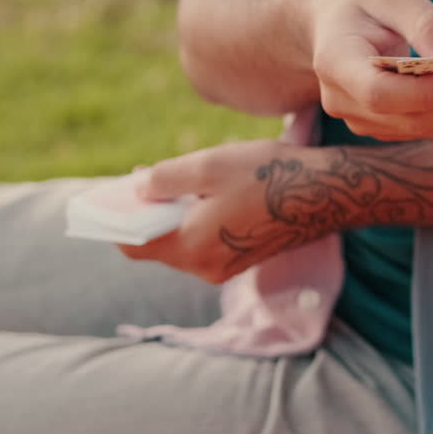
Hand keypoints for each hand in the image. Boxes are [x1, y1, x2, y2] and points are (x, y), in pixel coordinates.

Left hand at [119, 140, 335, 283]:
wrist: (327, 194)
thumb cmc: (268, 175)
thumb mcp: (207, 165)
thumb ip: (162, 179)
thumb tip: (137, 189)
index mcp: (190, 247)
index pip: (132, 245)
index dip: (114, 221)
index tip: (106, 198)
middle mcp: (205, 268)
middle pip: (157, 245)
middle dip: (146, 214)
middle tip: (144, 178)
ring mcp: (226, 268)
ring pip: (182, 244)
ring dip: (173, 216)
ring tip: (178, 181)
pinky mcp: (243, 261)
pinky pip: (205, 244)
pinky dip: (196, 222)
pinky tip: (206, 194)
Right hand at [306, 0, 432, 140]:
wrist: (331, 24)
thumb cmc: (360, 2)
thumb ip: (423, 24)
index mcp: (336, 63)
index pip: (381, 93)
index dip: (426, 94)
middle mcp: (346, 103)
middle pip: (415, 118)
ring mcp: (368, 122)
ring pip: (431, 128)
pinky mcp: (392, 127)